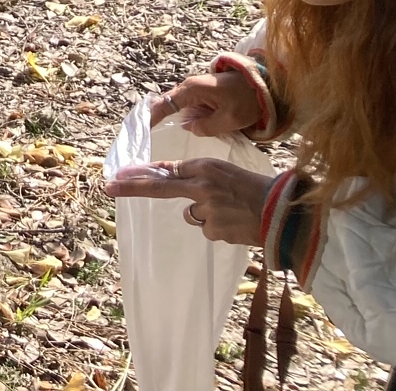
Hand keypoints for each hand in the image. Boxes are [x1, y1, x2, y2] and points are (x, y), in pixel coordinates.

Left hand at [104, 158, 276, 245]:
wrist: (286, 214)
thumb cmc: (258, 189)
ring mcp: (207, 209)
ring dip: (204, 214)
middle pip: (160, 186)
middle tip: (109, 188)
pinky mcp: (215, 230)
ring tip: (232, 212)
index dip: (141, 174)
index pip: (166, 169)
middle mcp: (201, 185)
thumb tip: (172, 179)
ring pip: (192, 214)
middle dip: (131, 187)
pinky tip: (237, 224)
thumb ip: (198, 175)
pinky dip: (218, 228)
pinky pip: (207, 230)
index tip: (118, 175)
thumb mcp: (226, 172)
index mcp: (205, 166)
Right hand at [150, 69, 261, 136]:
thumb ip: (207, 127)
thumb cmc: (248, 100)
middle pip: (168, 104)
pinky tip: (192, 127)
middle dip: (159, 118)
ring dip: (177, 119)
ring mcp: (196, 89)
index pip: (165, 104)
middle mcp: (189, 87)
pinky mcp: (204, 93)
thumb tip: (189, 128)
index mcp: (192, 90)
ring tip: (170, 134)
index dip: (152, 117)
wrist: (266, 84)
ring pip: (179, 106)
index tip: (142, 129)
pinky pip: (190, 106)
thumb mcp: (230, 119)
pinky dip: (188, 117)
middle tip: (151, 135)